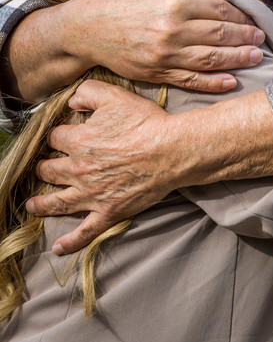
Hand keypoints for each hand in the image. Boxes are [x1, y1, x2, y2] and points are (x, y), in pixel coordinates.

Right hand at [11, 0, 265, 102]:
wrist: (88, 27)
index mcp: (175, 1)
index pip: (219, 8)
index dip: (240, 14)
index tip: (252, 18)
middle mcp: (172, 29)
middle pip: (220, 34)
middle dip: (245, 36)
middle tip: (260, 38)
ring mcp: (165, 55)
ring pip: (211, 59)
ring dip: (238, 59)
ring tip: (255, 56)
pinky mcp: (156, 73)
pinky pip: (191, 80)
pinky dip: (213, 83)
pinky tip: (231, 81)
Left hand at [27, 81, 184, 253]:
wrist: (171, 150)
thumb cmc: (146, 122)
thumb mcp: (115, 96)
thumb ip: (88, 92)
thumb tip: (71, 101)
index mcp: (79, 140)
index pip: (56, 138)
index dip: (58, 135)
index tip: (60, 135)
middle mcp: (79, 169)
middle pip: (49, 170)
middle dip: (43, 168)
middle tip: (42, 169)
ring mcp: (92, 194)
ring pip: (58, 202)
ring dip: (42, 204)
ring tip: (32, 206)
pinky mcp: (108, 212)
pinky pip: (85, 231)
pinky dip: (70, 242)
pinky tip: (58, 248)